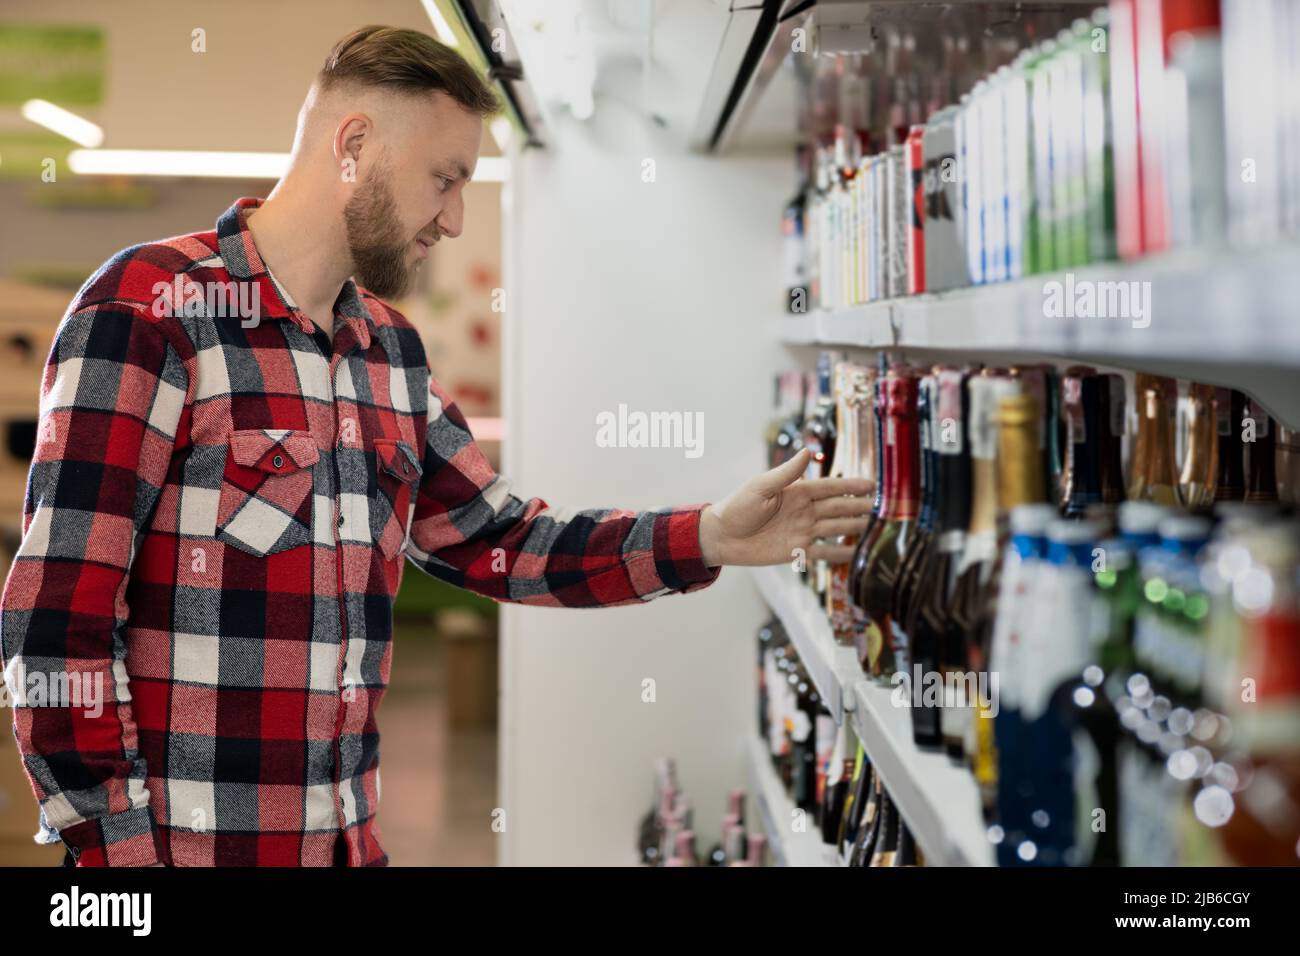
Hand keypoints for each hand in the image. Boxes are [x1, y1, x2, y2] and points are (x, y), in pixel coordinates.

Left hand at [698, 448, 873, 567]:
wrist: (722, 537)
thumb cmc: (737, 507)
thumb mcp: (761, 486)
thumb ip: (786, 473)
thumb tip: (808, 452)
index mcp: (796, 492)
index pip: (830, 487)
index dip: (851, 486)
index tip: (872, 485)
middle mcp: (804, 511)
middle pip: (838, 508)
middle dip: (860, 507)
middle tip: (884, 508)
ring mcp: (802, 531)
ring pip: (835, 529)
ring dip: (854, 528)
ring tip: (876, 528)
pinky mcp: (797, 550)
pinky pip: (823, 553)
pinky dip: (840, 554)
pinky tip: (856, 554)